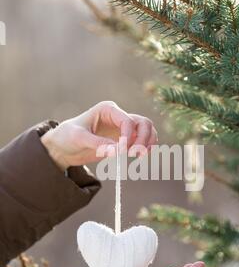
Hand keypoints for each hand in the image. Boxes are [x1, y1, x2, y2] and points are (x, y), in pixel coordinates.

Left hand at [41, 101, 157, 169]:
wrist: (63, 147)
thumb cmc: (67, 137)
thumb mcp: (78, 138)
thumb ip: (98, 143)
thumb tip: (118, 151)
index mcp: (108, 110)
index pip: (127, 121)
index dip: (128, 136)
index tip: (122, 151)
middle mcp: (118, 116)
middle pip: (143, 123)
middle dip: (144, 138)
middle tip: (136, 154)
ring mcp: (123, 128)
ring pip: (147, 130)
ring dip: (148, 143)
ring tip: (140, 156)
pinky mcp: (124, 140)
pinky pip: (143, 141)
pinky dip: (146, 148)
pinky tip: (141, 156)